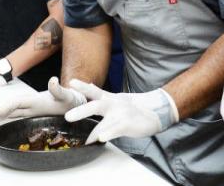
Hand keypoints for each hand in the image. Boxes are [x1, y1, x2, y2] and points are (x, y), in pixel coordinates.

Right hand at [0, 77, 85, 120]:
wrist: (77, 101)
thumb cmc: (71, 98)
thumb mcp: (66, 94)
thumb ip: (58, 89)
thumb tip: (53, 80)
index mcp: (37, 100)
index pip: (18, 103)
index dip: (7, 107)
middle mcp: (32, 105)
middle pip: (12, 109)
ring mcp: (33, 111)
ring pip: (13, 116)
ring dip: (0, 121)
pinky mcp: (35, 117)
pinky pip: (20, 121)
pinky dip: (8, 124)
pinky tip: (0, 129)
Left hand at [64, 80, 178, 143]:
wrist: (156, 112)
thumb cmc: (134, 108)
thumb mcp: (117, 99)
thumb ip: (103, 96)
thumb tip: (89, 86)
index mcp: (111, 99)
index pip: (95, 91)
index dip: (83, 86)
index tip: (71, 82)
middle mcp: (115, 105)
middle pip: (96, 106)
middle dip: (81, 111)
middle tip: (67, 117)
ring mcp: (122, 114)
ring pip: (105, 122)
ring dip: (94, 132)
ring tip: (86, 140)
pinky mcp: (128, 124)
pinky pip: (116, 130)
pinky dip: (108, 134)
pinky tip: (101, 139)